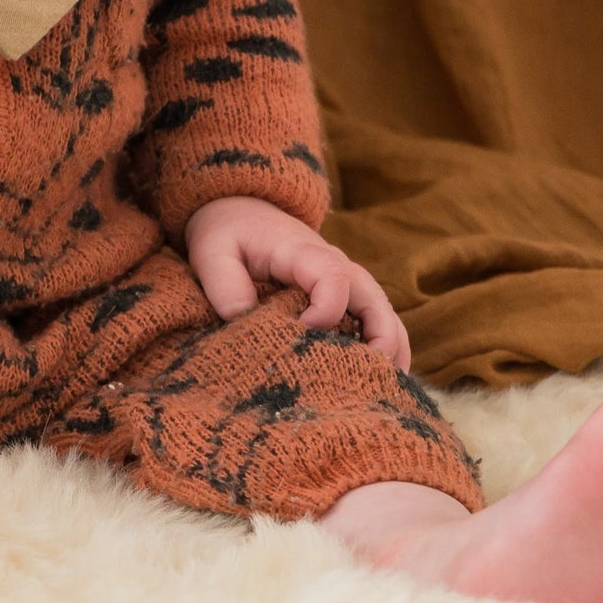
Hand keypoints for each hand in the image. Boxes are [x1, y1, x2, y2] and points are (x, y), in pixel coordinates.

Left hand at [183, 195, 410, 369]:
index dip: (325, 312)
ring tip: (381, 393)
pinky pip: (381, 323)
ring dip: (390, 353)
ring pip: (386, 316)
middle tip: (363, 382)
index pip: (334, 279)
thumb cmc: (228, 233)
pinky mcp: (347, 298)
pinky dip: (388, 352)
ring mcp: (347, 283)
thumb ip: (225, 286)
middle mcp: (337, 266)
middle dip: (378, 343)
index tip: (299, 333)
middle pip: (376, 302)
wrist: (241, 210)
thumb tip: (244, 324)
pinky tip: (380, 385)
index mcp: (304, 252)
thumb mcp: (212, 251)